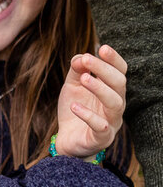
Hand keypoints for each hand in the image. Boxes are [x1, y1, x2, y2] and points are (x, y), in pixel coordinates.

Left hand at [53, 44, 126, 159]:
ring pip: (115, 103)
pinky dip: (88, 116)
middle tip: (87, 60)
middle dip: (104, 70)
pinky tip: (74, 107)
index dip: (114, 60)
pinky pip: (100, 126)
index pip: (120, 72)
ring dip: (100, 89)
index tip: (102, 48)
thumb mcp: (72, 86)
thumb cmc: (75, 108)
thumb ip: (77, 70)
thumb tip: (82, 56)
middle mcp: (116, 105)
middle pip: (119, 84)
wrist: (67, 139)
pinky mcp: (101, 138)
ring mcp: (111, 122)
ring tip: (84, 80)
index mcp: (112, 90)